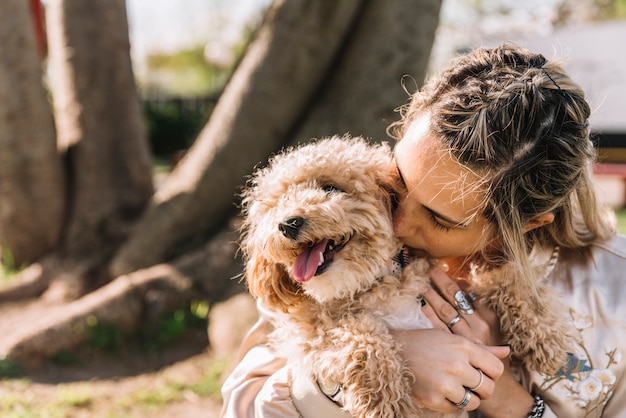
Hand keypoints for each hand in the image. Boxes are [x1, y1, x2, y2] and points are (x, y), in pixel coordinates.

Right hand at [392, 328, 507, 412]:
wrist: (390, 351)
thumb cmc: (423, 342)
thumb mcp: (452, 338)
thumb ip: (481, 349)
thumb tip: (507, 351)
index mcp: (463, 347)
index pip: (496, 368)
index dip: (491, 372)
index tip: (480, 371)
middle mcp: (455, 365)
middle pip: (488, 388)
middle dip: (482, 388)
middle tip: (468, 382)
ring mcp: (444, 384)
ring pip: (473, 402)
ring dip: (467, 398)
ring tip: (454, 387)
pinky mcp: (432, 399)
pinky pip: (454, 410)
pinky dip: (450, 404)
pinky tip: (440, 391)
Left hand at [423, 265, 534, 416]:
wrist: (496, 386)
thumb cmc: (491, 352)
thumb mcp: (491, 327)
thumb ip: (479, 304)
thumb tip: (464, 282)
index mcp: (488, 318)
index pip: (465, 294)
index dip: (450, 280)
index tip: (437, 267)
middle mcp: (477, 327)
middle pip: (454, 300)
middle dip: (439, 283)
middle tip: (426, 269)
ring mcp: (465, 339)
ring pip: (446, 312)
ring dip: (432, 296)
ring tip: (420, 283)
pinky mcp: (456, 351)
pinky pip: (440, 329)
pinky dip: (430, 316)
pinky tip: (422, 306)